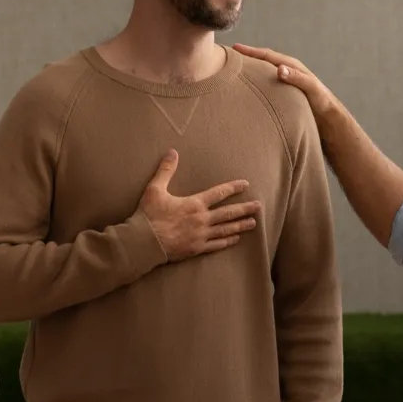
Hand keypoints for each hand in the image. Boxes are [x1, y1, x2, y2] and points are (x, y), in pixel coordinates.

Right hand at [138, 150, 260, 261]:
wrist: (144, 243)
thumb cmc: (149, 216)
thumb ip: (166, 170)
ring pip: (225, 230)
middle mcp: (202, 220)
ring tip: (253, 223)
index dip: (233, 188)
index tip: (245, 185)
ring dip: (240, 225)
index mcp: (194, 204)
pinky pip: (216, 245)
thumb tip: (172, 152)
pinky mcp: (196, 248)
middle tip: (258, 206)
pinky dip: (227, 241)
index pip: (218, 193)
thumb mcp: (155, 189)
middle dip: (244, 209)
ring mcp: (201, 235)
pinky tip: (235, 239)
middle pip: (228, 213)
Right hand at [233, 44, 338, 118]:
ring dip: (249, 70)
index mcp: (291, 66)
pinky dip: (254, 82)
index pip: (267, 56)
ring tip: (232, 70)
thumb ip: (296, 78)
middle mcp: (285, 71)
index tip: (234, 48)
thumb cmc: (321, 102)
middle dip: (246, 58)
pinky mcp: (282, 93)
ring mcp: (283, 82)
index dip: (250, 52)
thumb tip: (279, 69)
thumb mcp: (310, 88)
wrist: (328, 117)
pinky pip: (264, 84)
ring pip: (262, 73)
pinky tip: (246, 88)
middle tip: (227, 56)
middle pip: (262, 61)